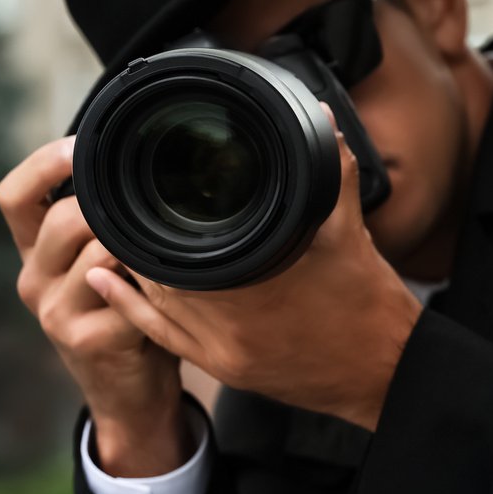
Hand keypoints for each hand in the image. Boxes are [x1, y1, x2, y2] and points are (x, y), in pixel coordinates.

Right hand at [0, 136, 186, 472]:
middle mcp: (33, 279)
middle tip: (152, 214)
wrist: (129, 394)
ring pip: (98, 250)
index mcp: (35, 253)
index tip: (83, 146)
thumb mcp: (106, 268)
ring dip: (139, 247)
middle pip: (63, 217)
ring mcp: (54, 312)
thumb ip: (107, 227)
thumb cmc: (126, 317)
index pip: (13, 197)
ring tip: (166, 254)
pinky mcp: (83, 339)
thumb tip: (141, 166)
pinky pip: (125, 293)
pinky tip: (171, 291)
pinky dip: (153, 288)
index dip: (43, 164)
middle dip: (112, 210)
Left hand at [84, 102, 423, 431]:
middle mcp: (231, 323)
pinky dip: (130, 307)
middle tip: (124, 208)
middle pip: (156, 272)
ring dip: (134, 270)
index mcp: (256, 283)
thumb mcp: (350, 231)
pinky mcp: (227, 370)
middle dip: (139, 239)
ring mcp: (224, 352)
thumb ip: (331, 172)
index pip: (176, 245)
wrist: (387, 373)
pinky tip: (105, 283)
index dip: (151, 216)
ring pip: (153, 305)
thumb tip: (318, 121)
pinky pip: (163, 338)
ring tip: (118, 237)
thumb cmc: (370, 305)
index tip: (139, 189)